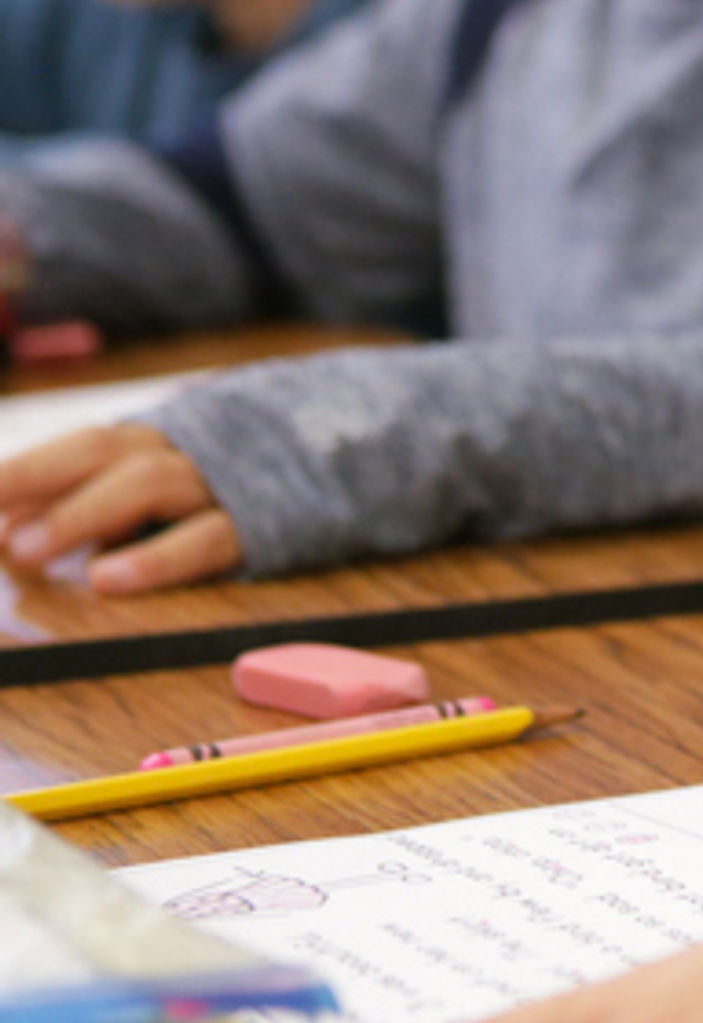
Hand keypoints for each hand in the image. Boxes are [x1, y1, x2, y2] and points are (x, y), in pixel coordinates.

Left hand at [0, 423, 240, 590]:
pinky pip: (206, 540)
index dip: (21, 470)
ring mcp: (220, 485)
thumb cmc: (226, 500)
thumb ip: (88, 506)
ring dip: (80, 514)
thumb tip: (10, 527)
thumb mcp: (155, 497)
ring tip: (26, 551)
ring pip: (149, 482)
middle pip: (100, 450)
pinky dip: (154, 559)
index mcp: (156, 443)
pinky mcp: (257, 528)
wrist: (349, 483)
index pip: (79, 447)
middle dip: (32, 478)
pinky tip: (106, 579)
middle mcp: (183, 452)